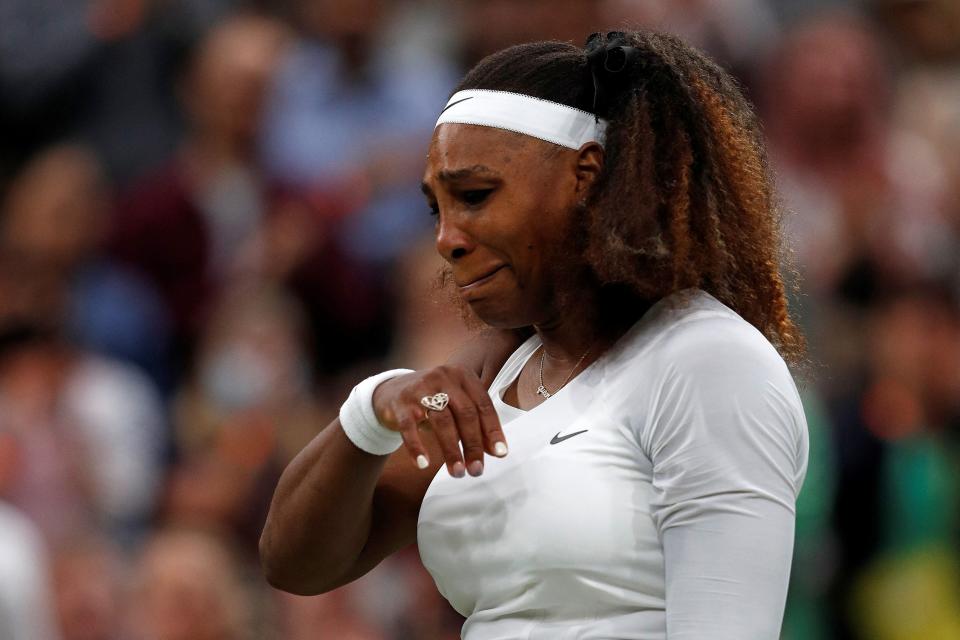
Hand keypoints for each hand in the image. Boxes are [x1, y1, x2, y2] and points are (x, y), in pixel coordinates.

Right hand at [372, 366, 506, 477]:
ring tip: (458, 472)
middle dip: (474, 445)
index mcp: (462, 375)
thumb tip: (496, 451)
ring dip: (451, 451)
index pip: (483, 404)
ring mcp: (420, 388)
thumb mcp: (455, 404)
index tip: (500, 454)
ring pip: (442, 421)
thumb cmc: (432, 400)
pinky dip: (417, 447)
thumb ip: (476, 423)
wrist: (391, 391)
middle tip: (477, 470)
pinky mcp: (401, 403)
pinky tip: (423, 464)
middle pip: (465, 414)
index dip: (493, 430)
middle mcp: (443, 377)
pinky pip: (410, 427)